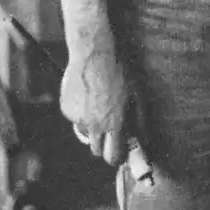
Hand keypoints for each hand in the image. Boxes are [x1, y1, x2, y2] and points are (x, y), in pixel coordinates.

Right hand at [59, 33, 140, 167]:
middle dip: (104, 145)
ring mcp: (78, 118)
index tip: (119, 153)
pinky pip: (74, 118)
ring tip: (99, 105)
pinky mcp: (66, 109)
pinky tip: (87, 95)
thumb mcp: (138, 96)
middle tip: (110, 131)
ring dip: (91, 127)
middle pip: (97, 150)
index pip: (113, 157)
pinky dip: (80, 112)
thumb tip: (144, 141)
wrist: (95, 52)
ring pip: (85, 133)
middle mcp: (95, 125)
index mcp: (115, 124)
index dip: (117, 157)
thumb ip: (140, 122)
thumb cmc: (121, 72)